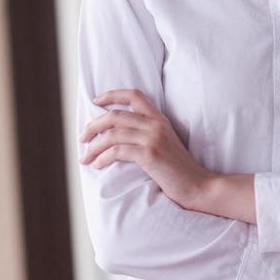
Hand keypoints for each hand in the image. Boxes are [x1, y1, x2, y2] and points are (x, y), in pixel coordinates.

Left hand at [80, 88, 214, 210]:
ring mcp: (153, 138)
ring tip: (84, 157)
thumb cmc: (178, 169)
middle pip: (115, 115)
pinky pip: (117, 151)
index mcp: (160, 119)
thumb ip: (147, 134)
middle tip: (82, 137)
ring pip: (112, 134)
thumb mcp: (165, 144)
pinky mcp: (149, 154)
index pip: (135, 96)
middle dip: (93, 125)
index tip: (96, 100)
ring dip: (93, 146)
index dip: (112, 94)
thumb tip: (116, 136)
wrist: (197, 184)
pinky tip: (98, 165)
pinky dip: (102, 158)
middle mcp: (156, 124)